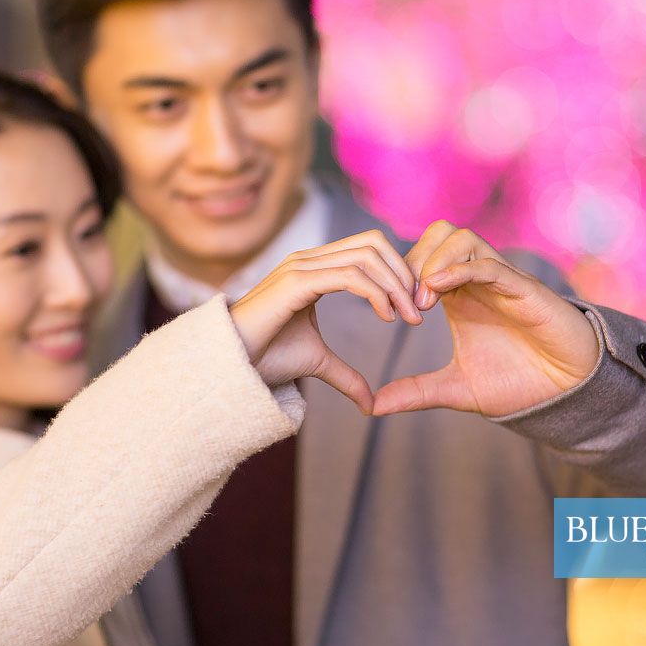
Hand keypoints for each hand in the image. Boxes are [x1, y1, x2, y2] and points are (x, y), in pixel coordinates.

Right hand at [230, 230, 422, 413]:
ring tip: (407, 317)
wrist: (228, 366)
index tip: (413, 307)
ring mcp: (301, 267)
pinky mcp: (296, 282)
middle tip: (416, 312)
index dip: (397, 271)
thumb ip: (345, 375)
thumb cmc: (264, 359)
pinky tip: (387, 317)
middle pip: (373, 241)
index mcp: (315, 267)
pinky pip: (350, 276)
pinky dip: (376, 293)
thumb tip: (370, 404)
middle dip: (403, 273)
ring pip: (366, 256)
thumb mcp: (317, 364)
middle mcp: (309, 259)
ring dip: (395, 285)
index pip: (368, 248)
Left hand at [373, 221, 600, 416]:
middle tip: (405, 302)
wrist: (567, 393)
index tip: (388, 310)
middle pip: (438, 234)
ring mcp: (501, 279)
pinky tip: (437, 289)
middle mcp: (478, 280)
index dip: (399, 275)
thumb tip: (372, 406)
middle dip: (413, 259)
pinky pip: (489, 263)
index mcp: (459, 295)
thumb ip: (416, 392)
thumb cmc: (520, 383)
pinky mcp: (523, 288)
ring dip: (434, 261)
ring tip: (422, 302)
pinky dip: (460, 268)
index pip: (422, 256)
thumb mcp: (457, 389)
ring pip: (461, 238)